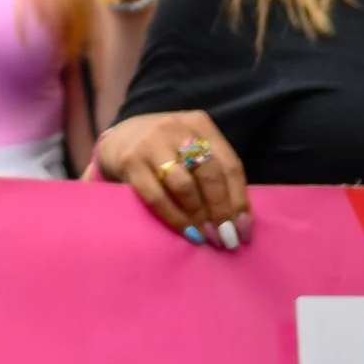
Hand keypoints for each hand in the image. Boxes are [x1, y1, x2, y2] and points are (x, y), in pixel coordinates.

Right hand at [94, 108, 249, 243]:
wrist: (118, 139)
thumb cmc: (166, 150)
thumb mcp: (191, 147)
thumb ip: (213, 171)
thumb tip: (240, 218)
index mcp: (199, 124)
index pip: (229, 164)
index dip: (239, 201)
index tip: (244, 231)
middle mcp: (177, 128)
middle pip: (209, 174)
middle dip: (221, 211)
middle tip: (227, 240)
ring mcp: (152, 143)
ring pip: (185, 185)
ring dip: (200, 217)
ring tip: (208, 238)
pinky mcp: (131, 161)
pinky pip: (157, 197)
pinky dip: (176, 219)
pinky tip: (187, 233)